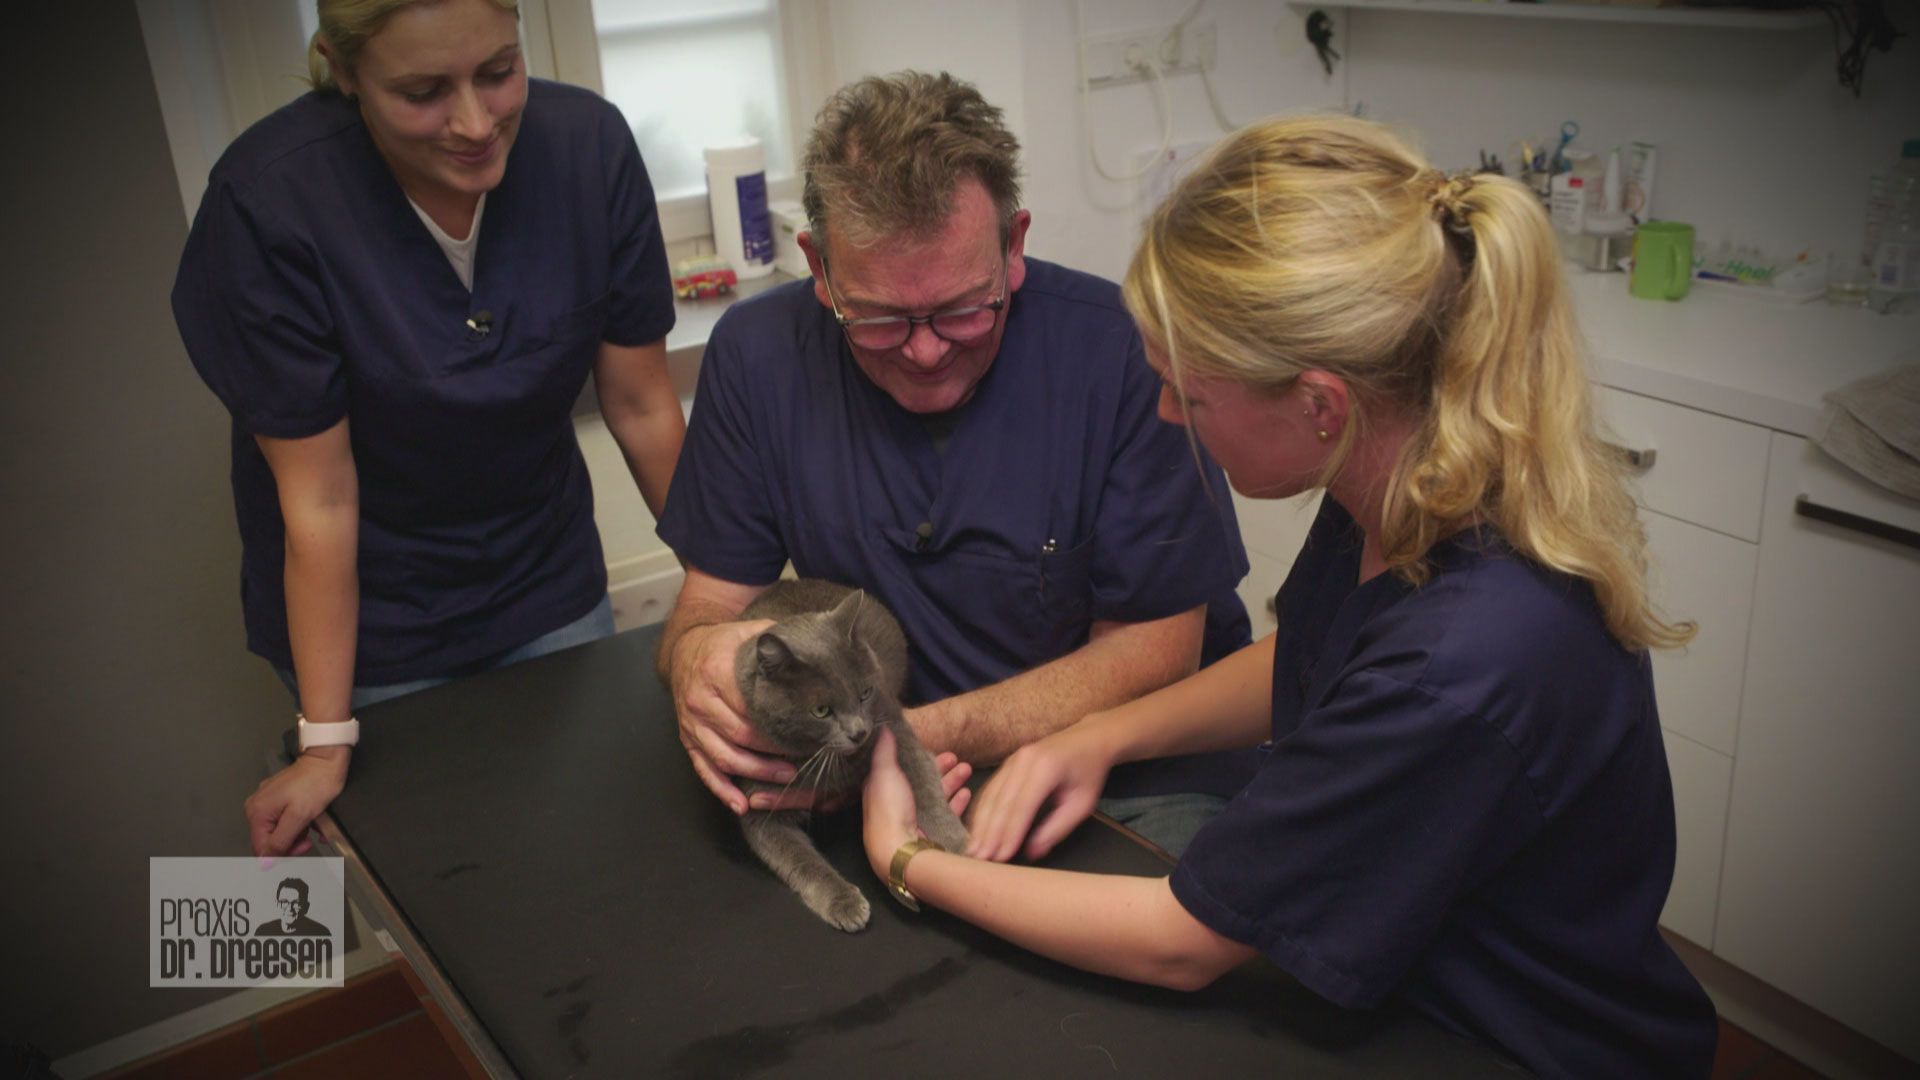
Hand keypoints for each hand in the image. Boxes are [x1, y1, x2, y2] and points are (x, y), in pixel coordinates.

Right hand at [245, 748, 349, 857]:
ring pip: (279, 830)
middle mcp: (256, 807)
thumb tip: (264, 863)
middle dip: (292, 843)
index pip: (262, 848)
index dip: (284, 854)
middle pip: (269, 840)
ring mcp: (267, 800)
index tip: (306, 846)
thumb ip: (280, 841)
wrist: (327, 758)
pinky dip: (298, 823)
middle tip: (311, 838)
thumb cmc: (316, 785)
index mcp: (257, 812)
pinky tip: (311, 820)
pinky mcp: (278, 796)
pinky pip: (284, 818)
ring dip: (297, 834)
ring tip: (314, 826)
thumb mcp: (299, 817)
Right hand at [668, 618, 793, 813]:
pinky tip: (739, 805)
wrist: (684, 649)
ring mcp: (691, 723)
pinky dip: (720, 789)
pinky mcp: (687, 739)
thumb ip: (778, 640)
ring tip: (783, 779)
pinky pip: (703, 768)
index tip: (806, 733)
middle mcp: (701, 700)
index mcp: (717, 672)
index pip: (751, 706)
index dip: (780, 724)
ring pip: (724, 756)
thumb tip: (815, 647)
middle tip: (801, 762)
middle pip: (740, 735)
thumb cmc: (724, 643)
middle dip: (772, 753)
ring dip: (754, 773)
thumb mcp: (749, 632)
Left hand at [861, 729, 973, 877]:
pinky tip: (967, 793)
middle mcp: (899, 804)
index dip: (918, 757)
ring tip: (967, 769)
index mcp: (883, 790)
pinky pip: (948, 814)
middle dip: (940, 768)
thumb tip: (882, 728)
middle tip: (956, 756)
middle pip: (922, 782)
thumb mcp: (883, 774)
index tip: (933, 746)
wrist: (901, 852)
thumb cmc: (888, 811)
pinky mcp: (932, 832)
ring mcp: (916, 820)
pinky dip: (957, 802)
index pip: (901, 769)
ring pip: (937, 796)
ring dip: (952, 781)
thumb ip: (885, 752)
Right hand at [965, 724, 1111, 861]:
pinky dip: (982, 811)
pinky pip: (991, 789)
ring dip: (981, 824)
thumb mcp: (1081, 804)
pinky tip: (977, 829)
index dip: (1009, 834)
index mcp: (1045, 768)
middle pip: (1001, 801)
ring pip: (991, 795)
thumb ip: (1056, 828)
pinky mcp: (1007, 764)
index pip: (1022, 806)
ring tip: (973, 850)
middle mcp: (1023, 760)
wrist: (1088, 739)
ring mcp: (1013, 760)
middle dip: (989, 833)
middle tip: (979, 860)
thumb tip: (1032, 853)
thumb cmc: (1089, 773)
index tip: (1000, 858)